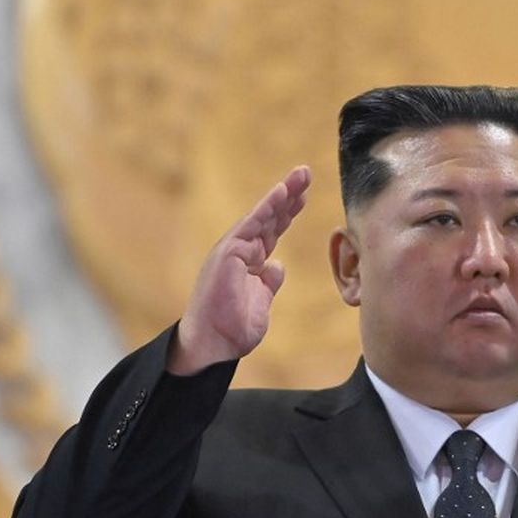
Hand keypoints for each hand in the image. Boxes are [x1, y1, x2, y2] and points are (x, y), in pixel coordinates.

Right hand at [168, 165, 311, 373]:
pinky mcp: (228, 253)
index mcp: (250, 262)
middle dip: (289, 195)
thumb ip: (268, 284)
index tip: (304, 196)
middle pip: (270, 218)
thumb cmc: (231, 329)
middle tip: (306, 173)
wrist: (211, 345)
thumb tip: (277, 266)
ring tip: (301, 175)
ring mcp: (233, 249)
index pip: (272, 231)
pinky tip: (282, 191)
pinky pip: (251, 224)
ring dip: (282, 193)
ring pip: (262, 215)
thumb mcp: (261, 304)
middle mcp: (241, 250)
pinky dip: (267, 207)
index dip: (288, 213)